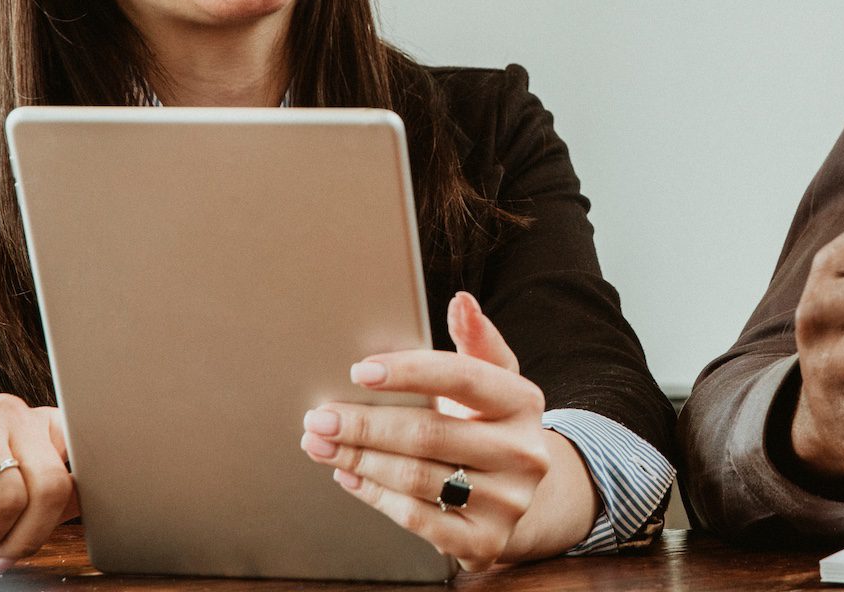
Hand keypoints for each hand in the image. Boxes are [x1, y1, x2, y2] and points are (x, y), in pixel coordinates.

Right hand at [0, 393, 75, 573]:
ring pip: (11, 493)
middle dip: (28, 535)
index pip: (81, 464)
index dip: (64, 513)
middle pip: (53, 484)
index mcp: (40, 425)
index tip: (35, 539)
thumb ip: (52, 498)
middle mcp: (13, 412)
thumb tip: (89, 502)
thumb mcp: (13, 504)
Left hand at [300, 292, 572, 569]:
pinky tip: (350, 476)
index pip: (463, 378)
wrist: (521, 495)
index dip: (410, 372)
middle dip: (365, 424)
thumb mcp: (493, 379)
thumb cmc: (490, 423)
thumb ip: (475, 340)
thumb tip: (461, 301)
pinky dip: (375, 495)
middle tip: (319, 416)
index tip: (360, 370)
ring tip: (321, 444)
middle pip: (429, 432)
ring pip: (416, 477)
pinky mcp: (485, 542)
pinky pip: (416, 518)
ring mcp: (507, 501)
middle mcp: (524, 453)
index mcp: (524, 401)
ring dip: (358, 459)